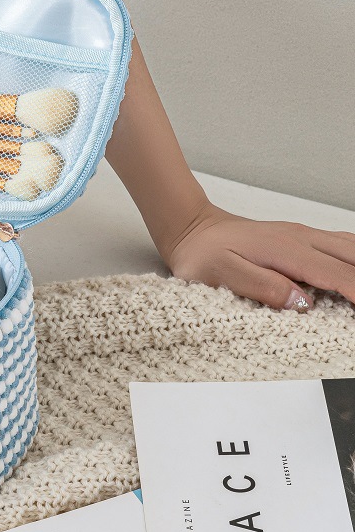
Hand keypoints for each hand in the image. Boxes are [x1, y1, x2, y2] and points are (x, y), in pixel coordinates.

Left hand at [164, 201, 354, 310]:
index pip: (337, 274)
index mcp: (286, 249)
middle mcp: (301, 237)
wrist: (193, 229)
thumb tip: (302, 302)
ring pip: (351, 248)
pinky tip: (354, 271)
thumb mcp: (221, 273)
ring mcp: (304, 235)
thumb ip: (261, 286)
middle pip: (353, 259)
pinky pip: (342, 244)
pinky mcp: (302, 237)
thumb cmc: (203, 254)